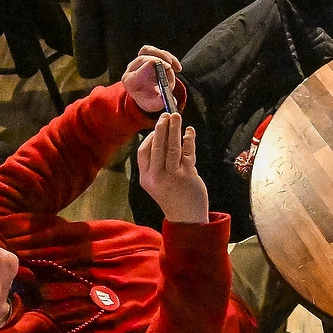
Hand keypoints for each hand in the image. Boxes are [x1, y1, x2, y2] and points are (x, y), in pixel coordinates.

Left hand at [121, 46, 182, 111]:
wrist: (148, 96)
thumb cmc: (151, 100)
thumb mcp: (154, 104)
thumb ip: (159, 101)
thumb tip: (164, 97)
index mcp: (130, 81)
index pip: (138, 68)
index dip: (152, 64)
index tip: (166, 66)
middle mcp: (131, 69)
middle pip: (142, 57)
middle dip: (159, 60)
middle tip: (170, 67)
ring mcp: (138, 62)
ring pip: (147, 50)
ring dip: (163, 55)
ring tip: (173, 66)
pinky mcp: (146, 56)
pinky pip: (155, 51)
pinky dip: (168, 56)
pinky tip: (176, 66)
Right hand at [137, 110, 207, 224]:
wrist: (186, 217)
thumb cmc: (172, 195)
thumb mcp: (156, 182)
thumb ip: (157, 163)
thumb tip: (161, 136)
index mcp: (146, 178)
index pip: (143, 152)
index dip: (151, 138)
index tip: (158, 127)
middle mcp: (157, 177)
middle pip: (157, 147)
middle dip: (162, 128)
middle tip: (166, 115)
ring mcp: (172, 176)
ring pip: (172, 147)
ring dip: (175, 129)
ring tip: (176, 116)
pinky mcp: (187, 175)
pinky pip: (187, 153)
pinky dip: (189, 140)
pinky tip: (189, 131)